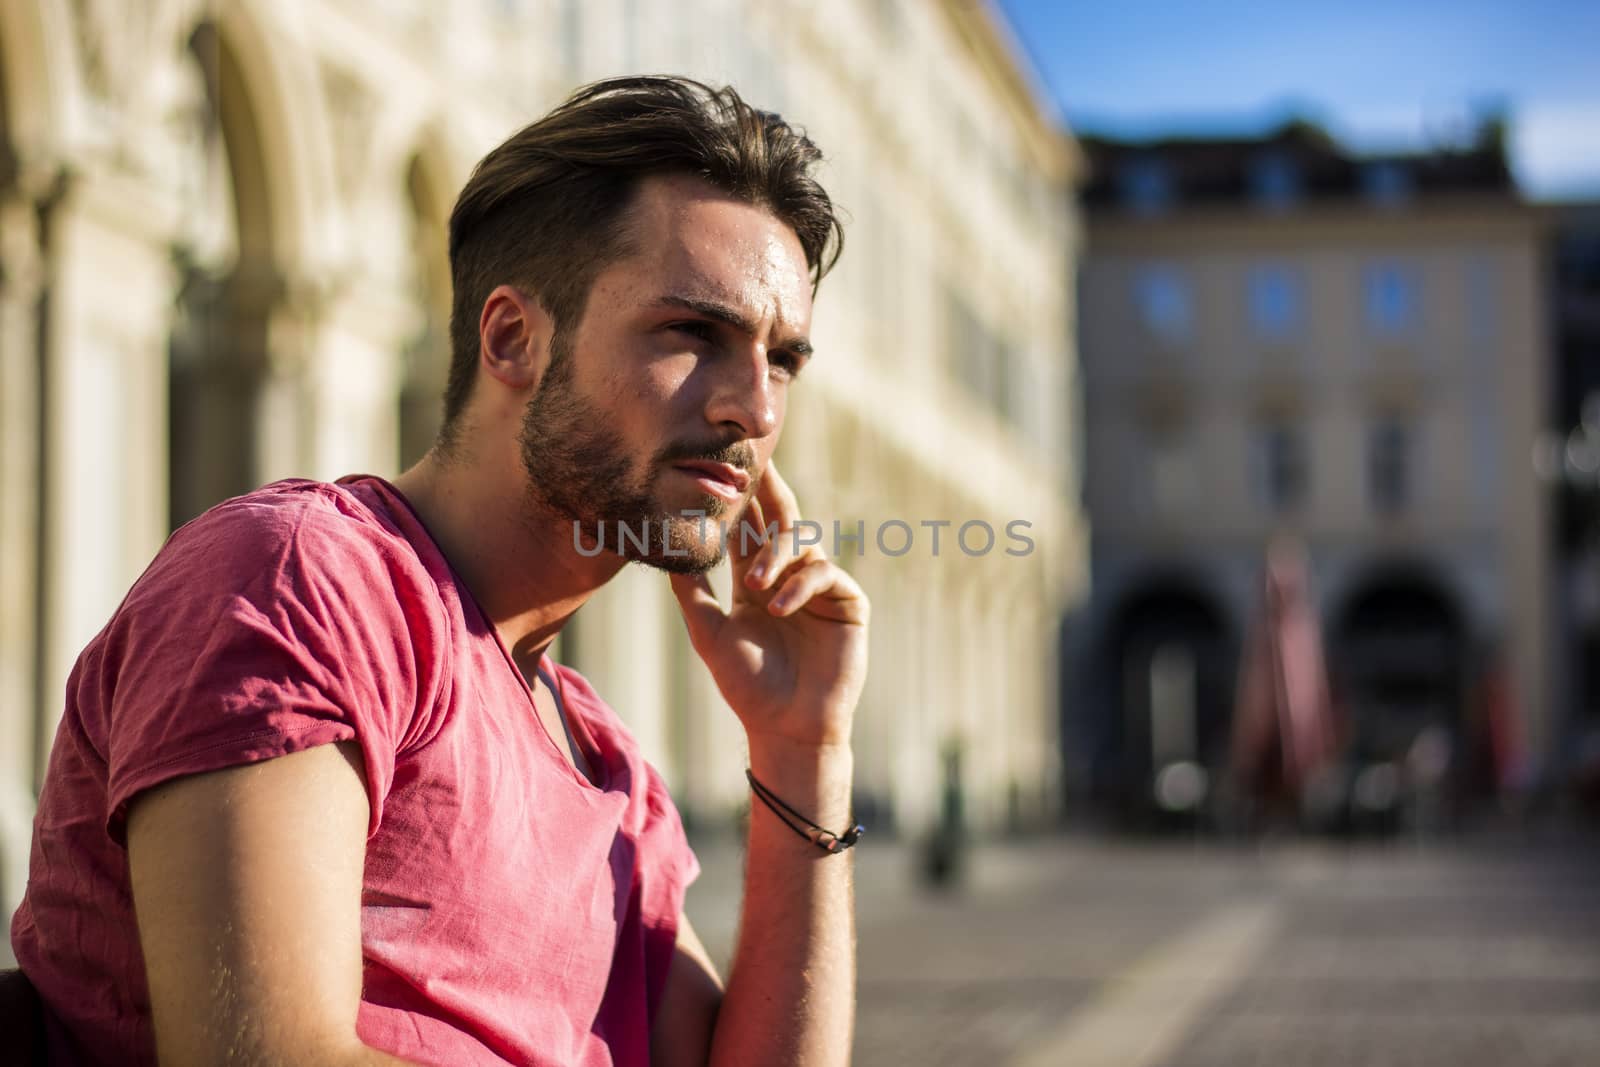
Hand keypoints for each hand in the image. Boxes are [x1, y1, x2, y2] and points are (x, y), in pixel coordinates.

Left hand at [669, 461, 868, 748]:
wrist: (787, 726)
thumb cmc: (748, 686)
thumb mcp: (710, 633)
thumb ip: (692, 592)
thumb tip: (667, 551)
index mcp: (757, 580)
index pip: (748, 530)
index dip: (740, 501)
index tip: (725, 467)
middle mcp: (790, 576)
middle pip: (781, 521)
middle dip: (770, 492)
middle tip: (759, 462)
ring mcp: (821, 587)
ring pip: (801, 544)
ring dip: (776, 556)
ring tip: (755, 584)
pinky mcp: (847, 602)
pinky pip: (824, 574)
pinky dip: (800, 584)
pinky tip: (780, 605)